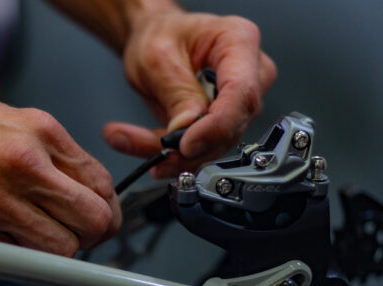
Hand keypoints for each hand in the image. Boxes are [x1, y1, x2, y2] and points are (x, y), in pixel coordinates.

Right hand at [0, 88, 120, 256]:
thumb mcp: (9, 118)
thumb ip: (52, 154)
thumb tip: (85, 189)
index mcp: (39, 133)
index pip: (102, 185)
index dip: (107, 210)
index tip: (100, 219)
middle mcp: (22, 166)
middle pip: (92, 222)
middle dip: (93, 237)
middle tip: (78, 238)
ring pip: (60, 250)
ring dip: (56, 254)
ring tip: (38, 243)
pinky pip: (14, 262)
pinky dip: (15, 260)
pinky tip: (2, 243)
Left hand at [103, 11, 276, 177]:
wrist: (158, 39)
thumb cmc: (162, 34)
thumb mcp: (158, 57)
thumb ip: (176, 94)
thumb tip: (187, 130)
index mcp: (238, 41)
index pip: (241, 93)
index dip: (216, 126)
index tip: (186, 144)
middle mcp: (250, 73)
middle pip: (231, 126)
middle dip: (191, 147)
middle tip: (154, 150)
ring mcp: (240, 102)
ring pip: (216, 146)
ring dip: (175, 154)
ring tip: (132, 141)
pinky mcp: (224, 124)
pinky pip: (202, 150)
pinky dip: (171, 155)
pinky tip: (144, 147)